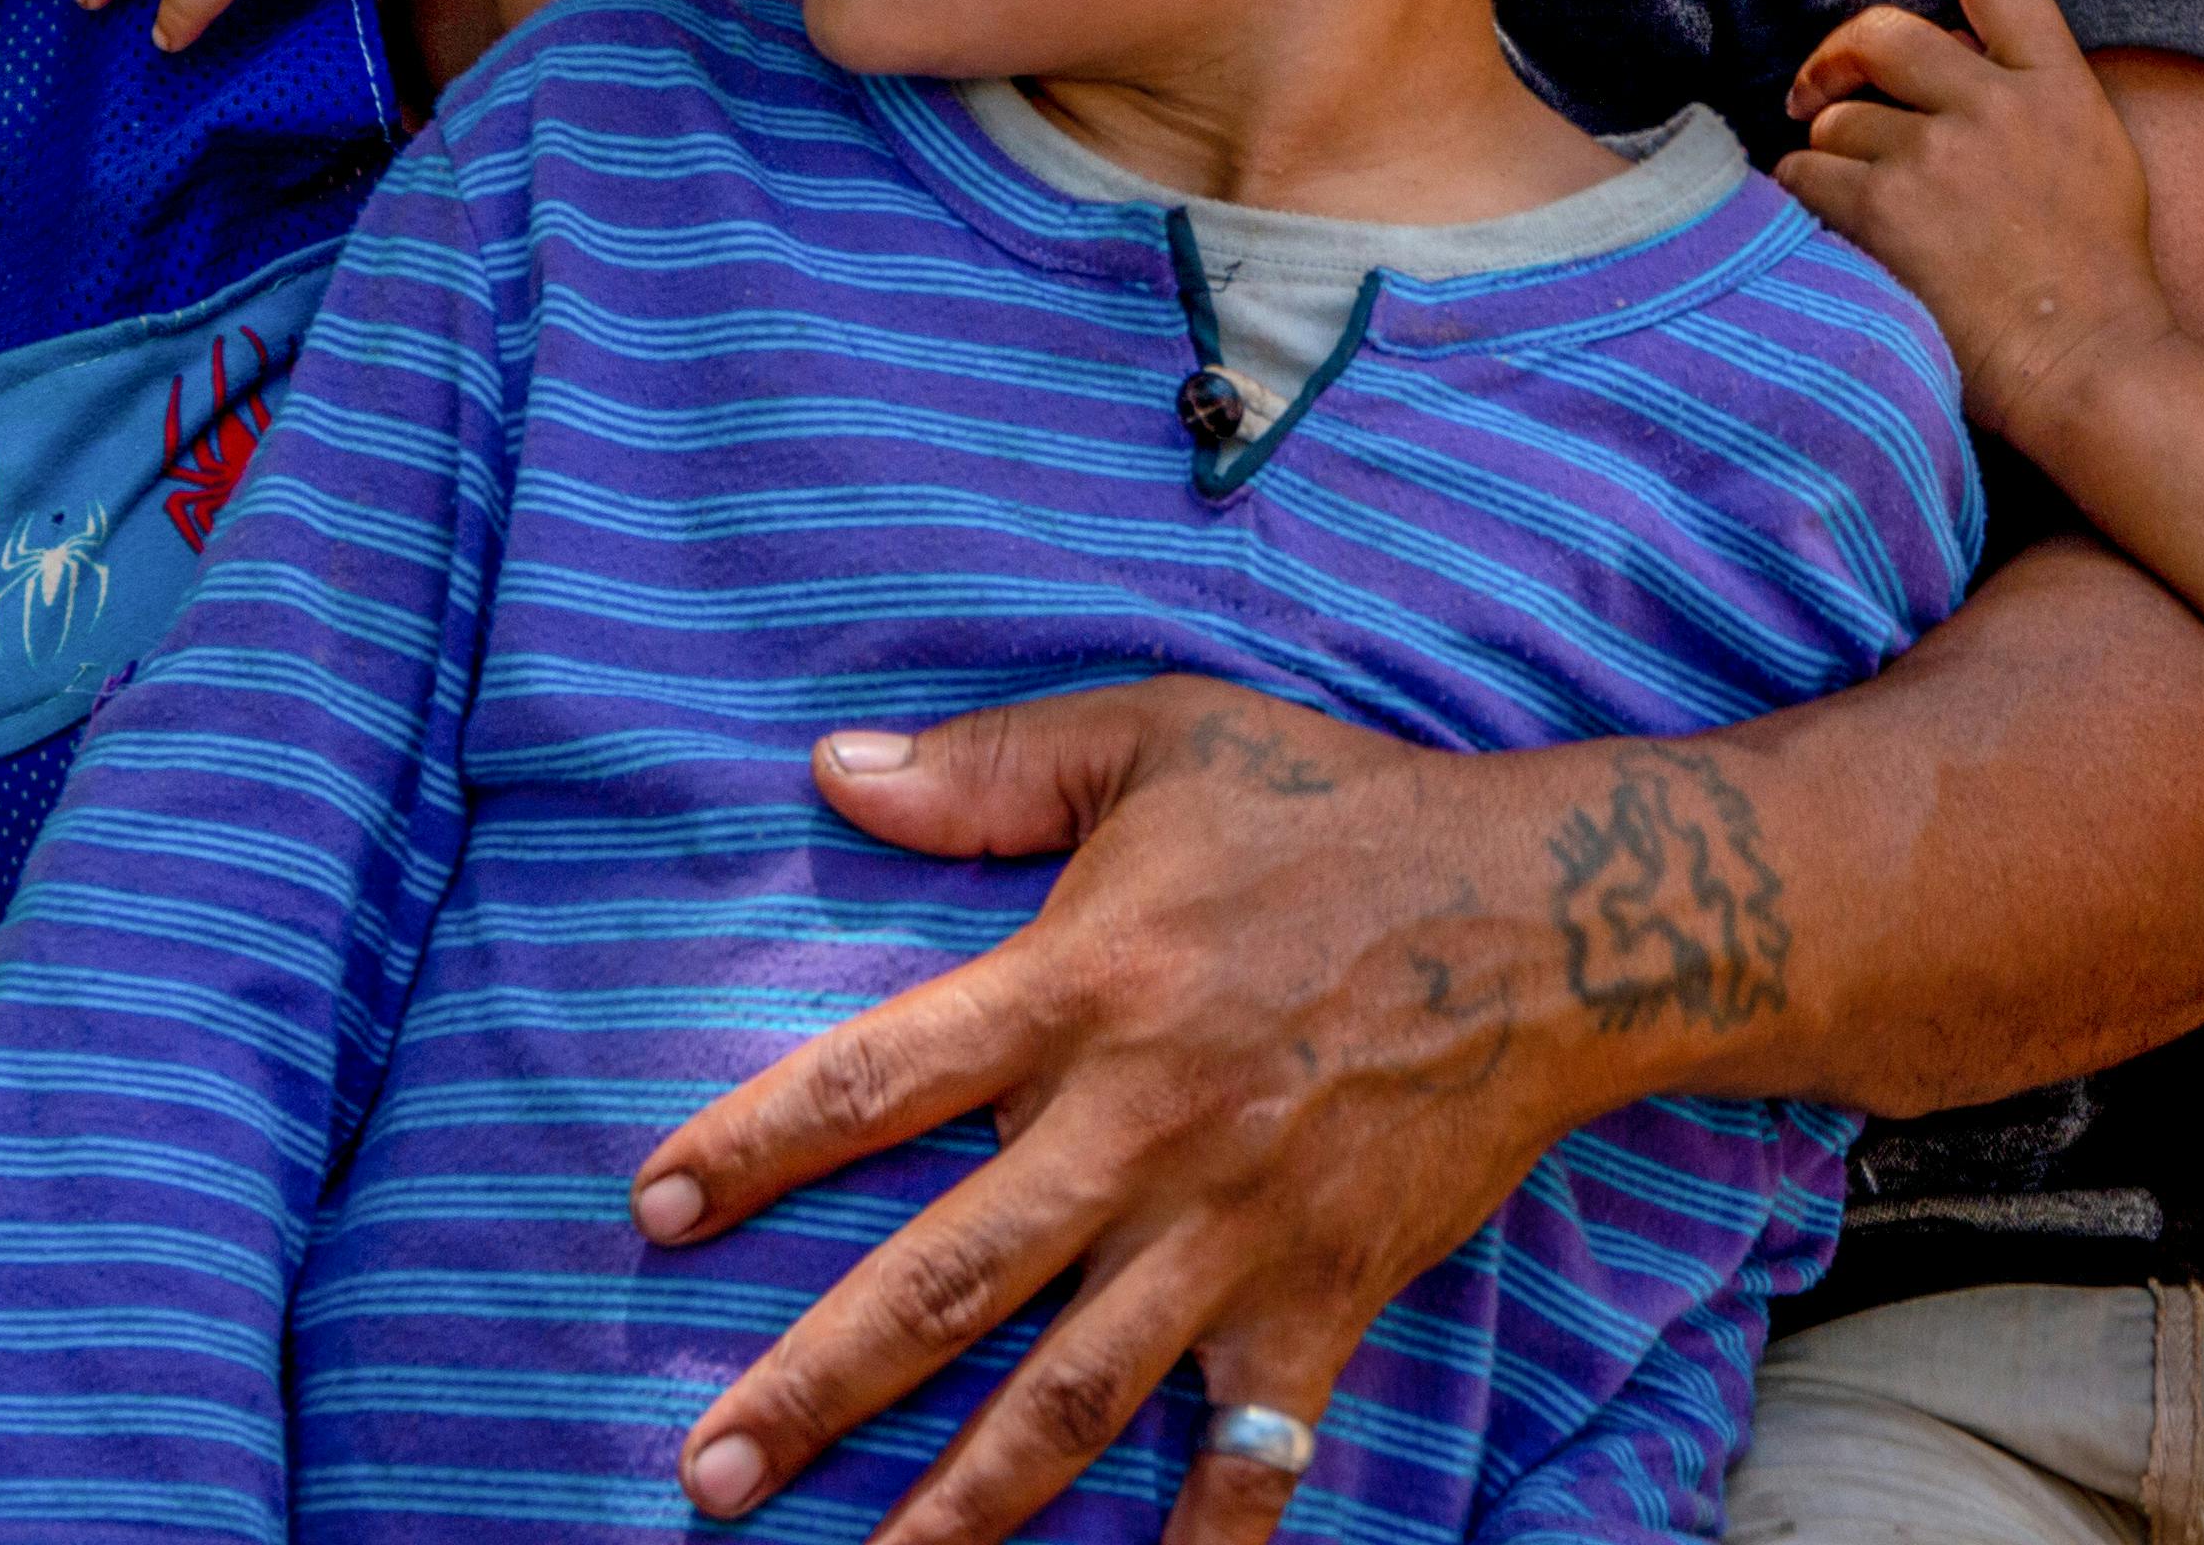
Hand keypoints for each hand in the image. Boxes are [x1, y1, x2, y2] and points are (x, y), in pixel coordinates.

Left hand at [626, 681, 1786, 1544]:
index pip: (877, 1081)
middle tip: (706, 1476)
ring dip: (962, 1500)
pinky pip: (1253, 1448)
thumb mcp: (1159, 738)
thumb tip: (833, 769)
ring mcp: (1235, 1228)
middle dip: (816, 1387)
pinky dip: (1201, 1538)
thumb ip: (991, 764)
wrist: (1554, 916)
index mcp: (1081, 985)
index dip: (754, 1146)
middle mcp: (1140, 1126)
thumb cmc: (1338, 812)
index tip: (650, 1209)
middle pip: (947, 1279)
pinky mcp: (1325, 1295)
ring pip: (1072, 1394)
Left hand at [1784, 0, 2183, 459]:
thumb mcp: (2098, 155)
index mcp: (2059, 85)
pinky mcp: (1885, 211)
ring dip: (1828, 150)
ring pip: (1838, 119)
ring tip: (1846, 195)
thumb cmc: (2098, 278)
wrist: (2088, 364)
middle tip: (1817, 86)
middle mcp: (1997, 106)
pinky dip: (1801, 194)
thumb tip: (1959, 63)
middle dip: (1837, 54)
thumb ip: (2035, 97)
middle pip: (1884, 33)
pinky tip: (1819, 223)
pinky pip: (1806, 175)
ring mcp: (1938, 157)